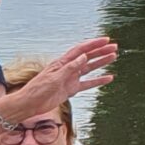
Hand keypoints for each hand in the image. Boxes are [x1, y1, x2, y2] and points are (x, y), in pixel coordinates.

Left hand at [0, 37, 118, 123]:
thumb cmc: (38, 89)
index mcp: (62, 62)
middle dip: (101, 51)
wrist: (30, 104)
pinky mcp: (71, 89)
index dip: (94, 44)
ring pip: (89, 68)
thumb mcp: (54, 77)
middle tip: (114, 47)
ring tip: (113, 57)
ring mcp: (70, 78)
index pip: (81, 50)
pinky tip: (108, 78)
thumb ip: (70, 68)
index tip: (106, 41)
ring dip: (101, 62)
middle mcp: (68, 68)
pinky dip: (98, 81)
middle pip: (87, 57)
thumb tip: (84, 57)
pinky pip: (87, 84)